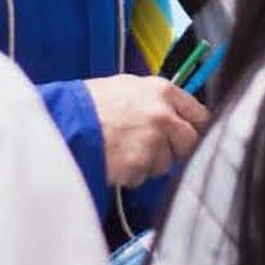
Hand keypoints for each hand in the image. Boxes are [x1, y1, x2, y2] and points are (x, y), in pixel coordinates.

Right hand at [85, 74, 209, 187]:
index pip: (199, 114)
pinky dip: (131, 175)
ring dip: (149, 163)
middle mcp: (163, 115)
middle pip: (189, 142)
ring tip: (124, 150)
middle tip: (152, 149)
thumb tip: (174, 115)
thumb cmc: (91, 103)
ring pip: (166, 163)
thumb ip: (155, 100)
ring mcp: (152, 141)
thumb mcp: (127, 87)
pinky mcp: (139, 164)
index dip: (194, 127)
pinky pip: (143, 177)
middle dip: (174, 149)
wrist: (65, 121)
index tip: (190, 135)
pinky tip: (115, 160)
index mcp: (163, 91)